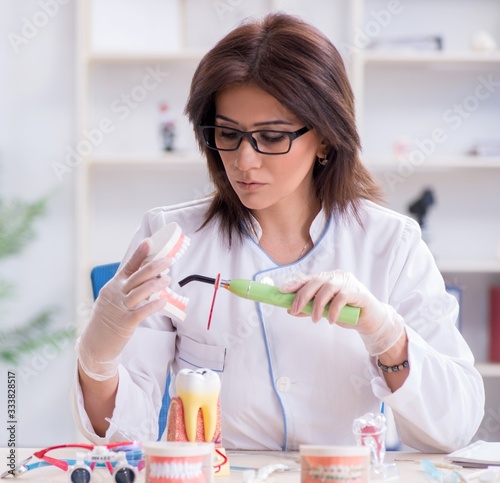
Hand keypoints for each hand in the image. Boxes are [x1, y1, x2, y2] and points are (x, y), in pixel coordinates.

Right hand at [76, 238, 171, 380]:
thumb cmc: (108, 320)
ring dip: (155, 284)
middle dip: (153, 267)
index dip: (139, 254)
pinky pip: (140, 312)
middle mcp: (116, 294)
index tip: (149, 242)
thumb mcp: (113, 299)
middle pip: (137, 277)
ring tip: (168, 278)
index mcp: (114, 286)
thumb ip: (128, 288)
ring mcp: (119, 308)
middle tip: (168, 260)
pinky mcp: (124, 323)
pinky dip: (152, 306)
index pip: (128, 266)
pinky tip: (163, 302)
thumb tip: (151, 277)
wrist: (94, 345)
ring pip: (139, 292)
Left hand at [280, 271, 403, 354]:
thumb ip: (309, 308)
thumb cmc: (346, 312)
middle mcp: (336, 276)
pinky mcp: (357, 291)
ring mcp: (347, 282)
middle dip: (302, 295)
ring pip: (327, 288)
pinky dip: (333, 310)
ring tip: (314, 319)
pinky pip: (341, 298)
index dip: (294, 283)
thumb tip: (290, 310)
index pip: (308, 278)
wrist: (370, 320)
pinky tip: (330, 320)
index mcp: (327, 278)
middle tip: (294, 310)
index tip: (282, 290)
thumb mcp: (324, 311)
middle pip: (315, 281)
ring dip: (317, 305)